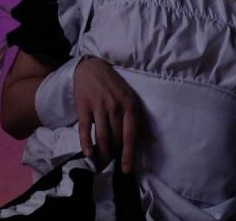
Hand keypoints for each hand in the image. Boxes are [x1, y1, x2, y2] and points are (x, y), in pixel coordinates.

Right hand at [73, 56, 140, 172]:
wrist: (91, 68)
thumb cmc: (114, 85)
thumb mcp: (130, 98)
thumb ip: (140, 119)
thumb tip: (152, 139)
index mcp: (129, 105)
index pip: (130, 134)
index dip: (128, 153)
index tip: (126, 169)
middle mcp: (115, 106)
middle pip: (115, 138)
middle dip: (114, 155)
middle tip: (111, 166)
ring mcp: (99, 106)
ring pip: (102, 136)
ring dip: (102, 153)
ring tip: (101, 164)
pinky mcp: (84, 106)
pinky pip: (85, 129)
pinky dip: (86, 143)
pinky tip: (88, 153)